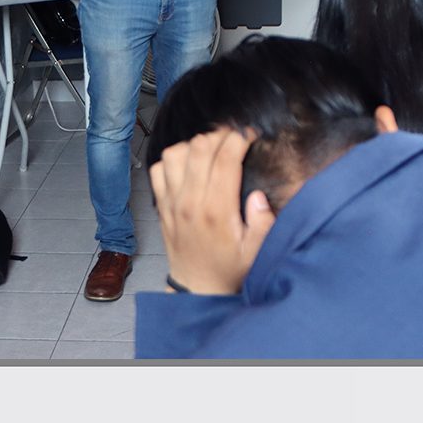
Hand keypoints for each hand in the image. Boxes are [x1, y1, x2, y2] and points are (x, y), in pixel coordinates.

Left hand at [149, 128, 275, 294]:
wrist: (197, 288)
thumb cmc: (229, 269)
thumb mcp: (256, 252)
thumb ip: (263, 223)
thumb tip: (259, 196)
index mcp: (217, 210)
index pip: (224, 158)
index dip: (239, 138)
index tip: (251, 135)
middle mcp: (190, 201)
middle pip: (199, 147)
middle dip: (220, 134)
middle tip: (235, 138)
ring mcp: (172, 201)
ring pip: (176, 152)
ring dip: (195, 144)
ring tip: (213, 149)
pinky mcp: (162, 205)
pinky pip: (159, 168)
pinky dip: (173, 158)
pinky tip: (190, 164)